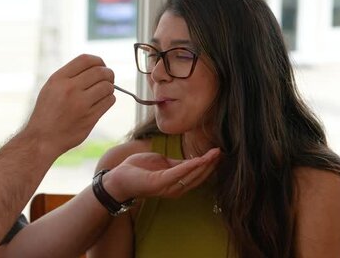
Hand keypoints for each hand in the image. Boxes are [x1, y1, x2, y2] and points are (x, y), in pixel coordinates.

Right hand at [24, 54, 114, 157]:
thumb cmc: (48, 112)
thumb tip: (96, 67)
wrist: (42, 138)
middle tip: (109, 79)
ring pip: (108, 86)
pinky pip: (109, 101)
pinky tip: (102, 102)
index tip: (102, 66)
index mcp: (59, 79)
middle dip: (109, 74)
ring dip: (110, 88)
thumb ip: (70, 76)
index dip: (99, 61)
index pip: (86, 59)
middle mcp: (69, 88)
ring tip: (104, 92)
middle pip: (100, 72)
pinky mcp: (89, 118)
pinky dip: (109, 99)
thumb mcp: (51, 88)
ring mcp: (80, 104)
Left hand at [103, 148, 220, 201]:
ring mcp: (167, 187)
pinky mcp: (159, 183)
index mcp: (175, 183)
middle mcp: (174, 188)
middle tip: (221, 152)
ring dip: (204, 164)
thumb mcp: (161, 163)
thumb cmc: (138, 169)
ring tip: (215, 154)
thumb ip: (176, 164)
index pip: (196, 174)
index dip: (208, 164)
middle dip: (210, 165)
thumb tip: (192, 160)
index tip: (218, 153)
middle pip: (198, 176)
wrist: (118, 177)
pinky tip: (200, 159)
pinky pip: (178, 173)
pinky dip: (190, 167)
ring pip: (191, 175)